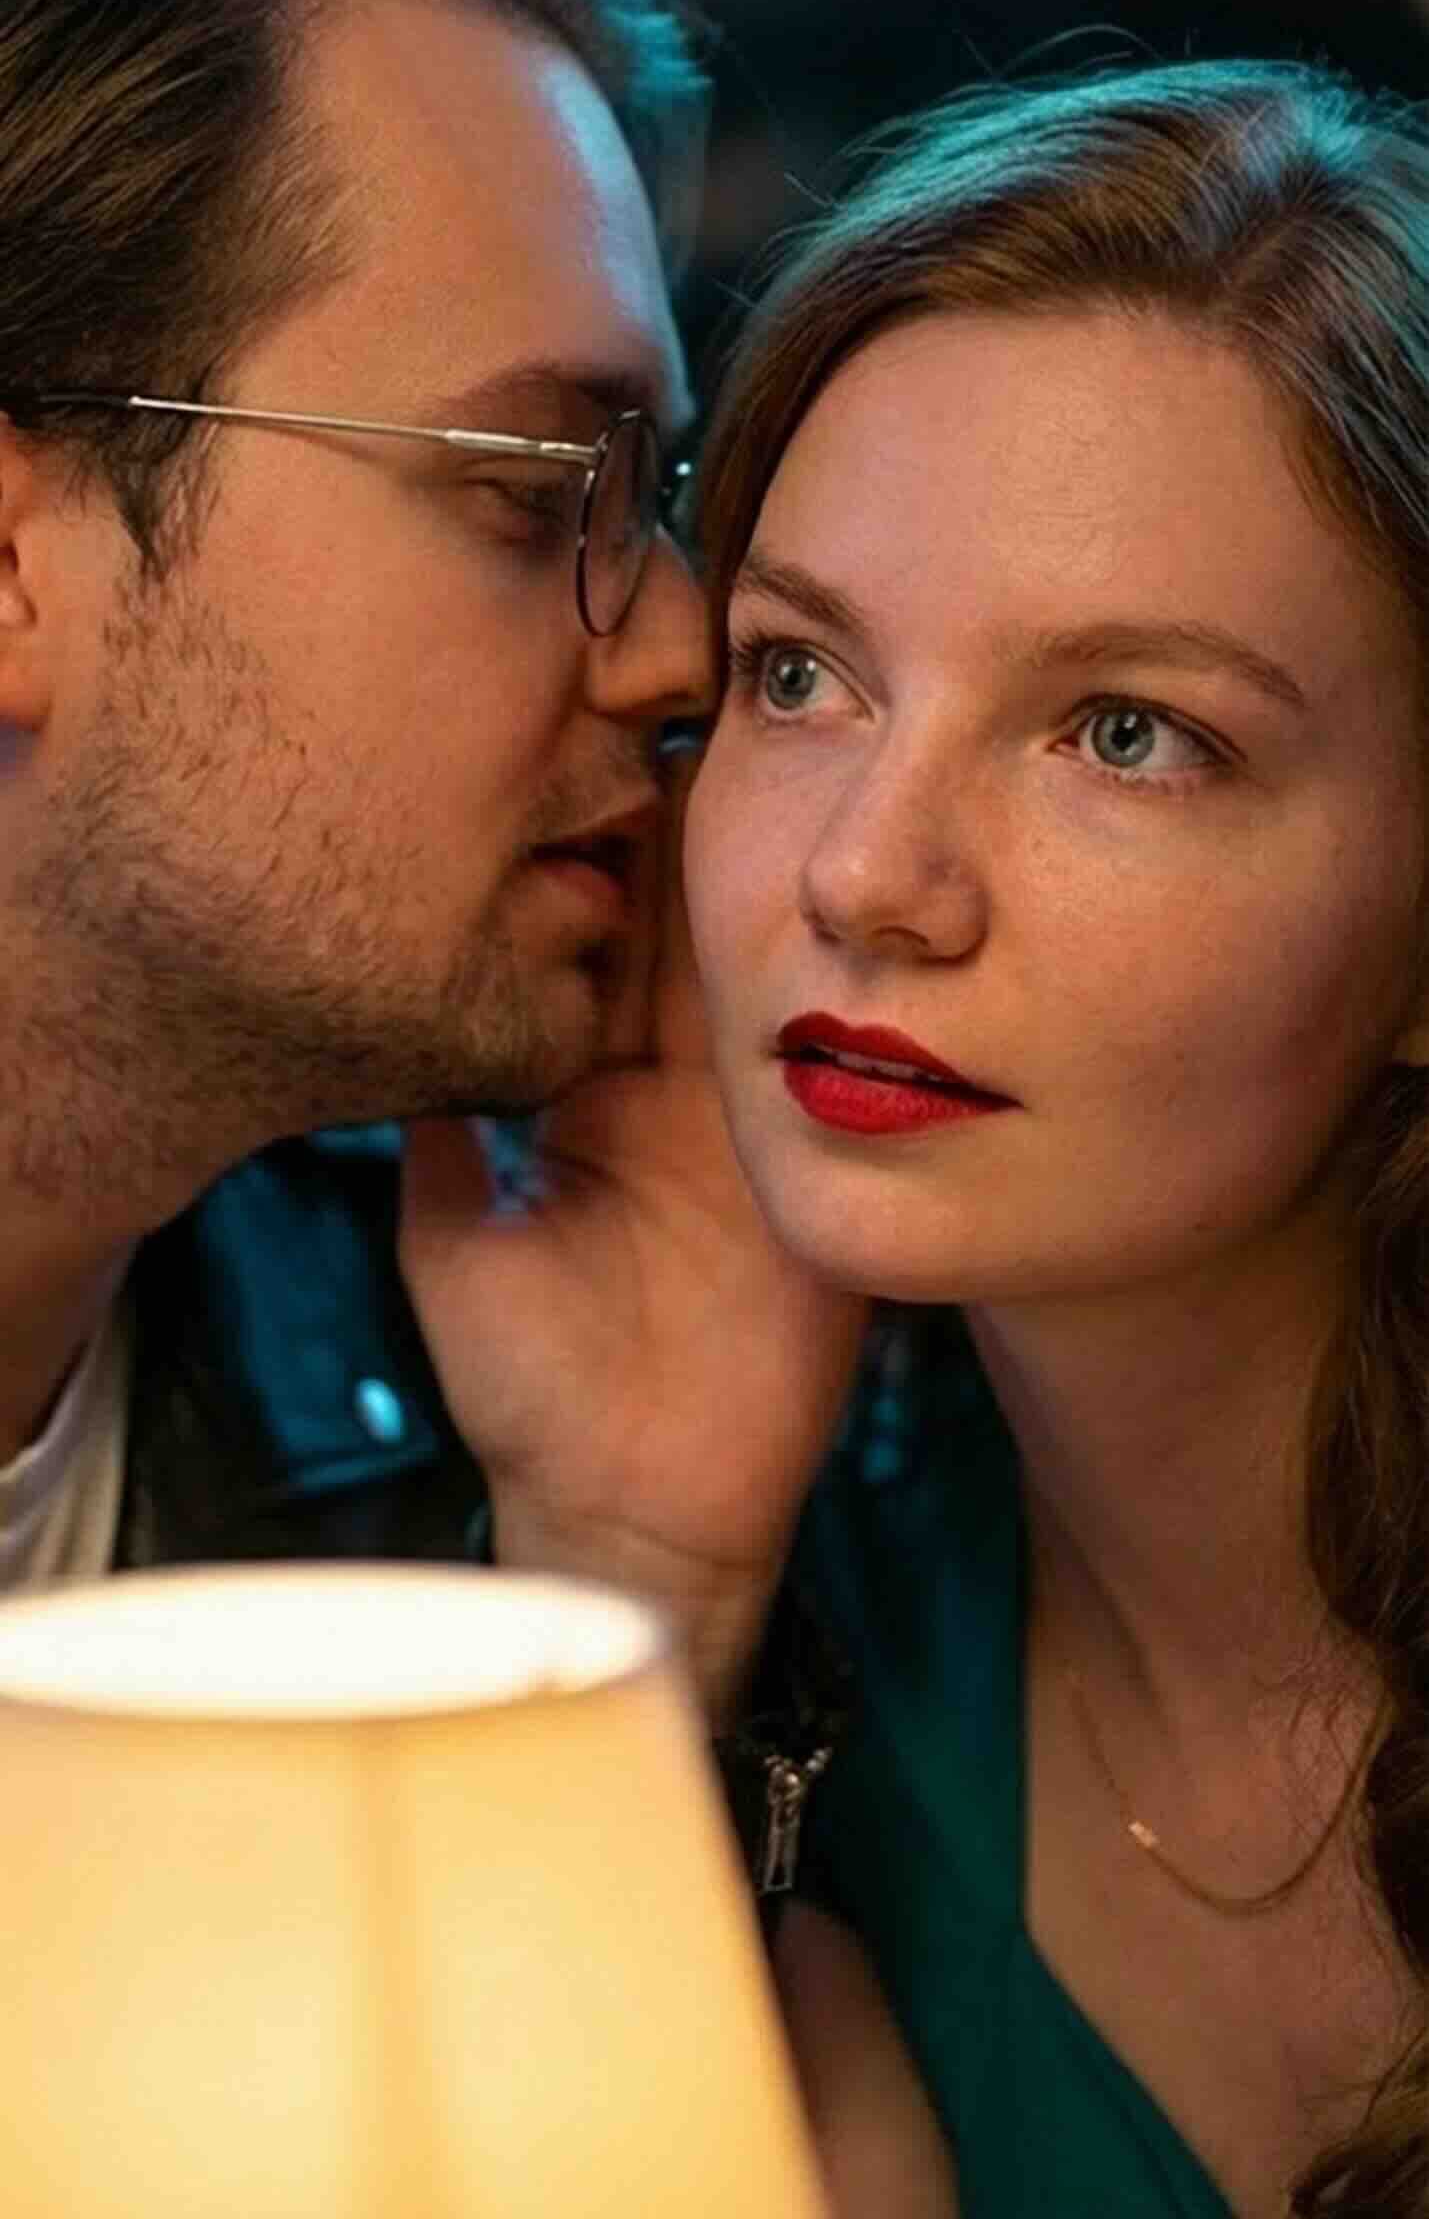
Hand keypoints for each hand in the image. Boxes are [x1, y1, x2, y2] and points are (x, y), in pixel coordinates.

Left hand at [398, 763, 867, 1713]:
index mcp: (592, 1104)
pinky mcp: (810, 1170)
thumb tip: (390, 1041)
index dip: (592, 866)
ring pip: (750, 979)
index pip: (600, 959)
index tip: (580, 755)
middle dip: (681, 834)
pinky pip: (814, 1063)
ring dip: (749, 882)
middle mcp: (675, 1101)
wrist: (631, 1512)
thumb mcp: (450, 1246)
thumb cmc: (533, 1403)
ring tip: (744, 759)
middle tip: (675, 706)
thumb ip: (436, 1140)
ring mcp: (751, 1128)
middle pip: (682, 943)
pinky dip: (814, 983)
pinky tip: (808, 892)